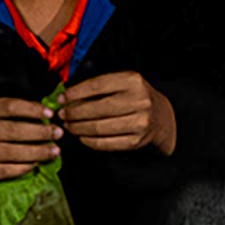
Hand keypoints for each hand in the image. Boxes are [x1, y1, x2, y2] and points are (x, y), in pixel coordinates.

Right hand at [0, 97, 63, 181]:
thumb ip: (15, 112)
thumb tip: (45, 115)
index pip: (10, 107)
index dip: (32, 110)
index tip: (50, 115)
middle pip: (13, 131)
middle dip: (40, 133)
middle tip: (57, 134)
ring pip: (11, 152)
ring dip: (37, 152)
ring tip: (53, 151)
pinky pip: (5, 170)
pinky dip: (23, 168)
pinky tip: (35, 164)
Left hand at [57, 70, 173, 154]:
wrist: (162, 116)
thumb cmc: (135, 97)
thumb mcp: (122, 82)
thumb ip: (99, 87)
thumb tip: (67, 97)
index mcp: (132, 81)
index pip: (97, 86)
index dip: (75, 93)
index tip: (62, 99)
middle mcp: (139, 100)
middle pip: (96, 109)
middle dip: (74, 113)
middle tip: (62, 115)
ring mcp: (140, 122)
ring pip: (99, 128)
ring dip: (79, 128)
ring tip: (69, 126)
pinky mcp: (137, 141)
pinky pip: (106, 143)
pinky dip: (90, 141)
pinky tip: (82, 136)